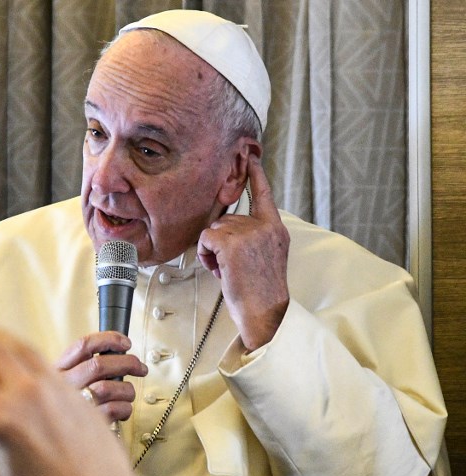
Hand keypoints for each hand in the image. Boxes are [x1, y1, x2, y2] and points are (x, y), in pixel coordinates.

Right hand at [54, 331, 147, 421]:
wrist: (60, 440)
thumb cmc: (71, 406)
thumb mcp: (68, 381)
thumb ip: (85, 366)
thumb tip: (121, 351)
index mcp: (57, 370)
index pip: (83, 345)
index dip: (109, 339)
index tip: (126, 343)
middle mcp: (63, 387)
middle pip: (99, 365)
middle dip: (127, 363)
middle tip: (140, 368)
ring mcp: (74, 406)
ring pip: (108, 388)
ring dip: (127, 389)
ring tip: (129, 393)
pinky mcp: (87, 425)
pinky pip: (114, 410)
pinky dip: (125, 408)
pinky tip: (123, 410)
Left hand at [197, 155, 289, 350]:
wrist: (265, 312)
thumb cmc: (261, 291)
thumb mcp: (267, 256)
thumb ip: (254, 237)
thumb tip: (227, 228)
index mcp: (275, 229)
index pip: (264, 195)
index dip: (256, 176)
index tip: (251, 158)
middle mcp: (264, 226)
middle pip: (226, 219)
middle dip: (221, 242)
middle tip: (233, 266)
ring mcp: (248, 233)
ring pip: (213, 230)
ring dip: (212, 251)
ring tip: (228, 270)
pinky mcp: (231, 242)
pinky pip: (205, 239)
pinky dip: (205, 255)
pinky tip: (219, 270)